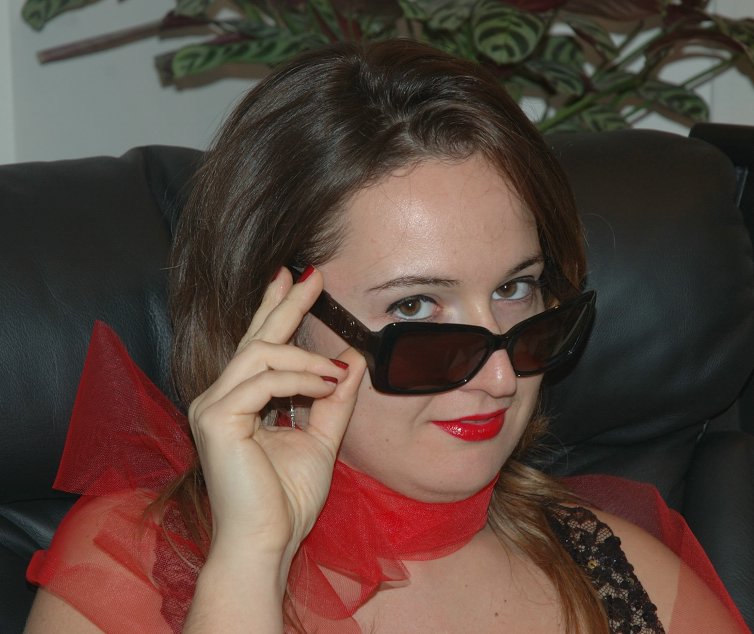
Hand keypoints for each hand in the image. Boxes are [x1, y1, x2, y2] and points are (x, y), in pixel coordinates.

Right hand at [187, 266, 365, 567]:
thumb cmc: (287, 499)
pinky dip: (300, 380)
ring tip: (336, 372)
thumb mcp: (320, 439)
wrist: (267, 543)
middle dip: (286, 303)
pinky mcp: (216, 419)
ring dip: (306, 358)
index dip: (277, 309)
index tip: (296, 280)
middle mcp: (219, 397)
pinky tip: (325, 385)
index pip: (258, 345)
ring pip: (262, 355)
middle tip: (311, 274)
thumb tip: (352, 360)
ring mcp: (212, 406)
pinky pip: (265, 381)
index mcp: (239, 400)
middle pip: (256, 337)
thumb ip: (332, 399)